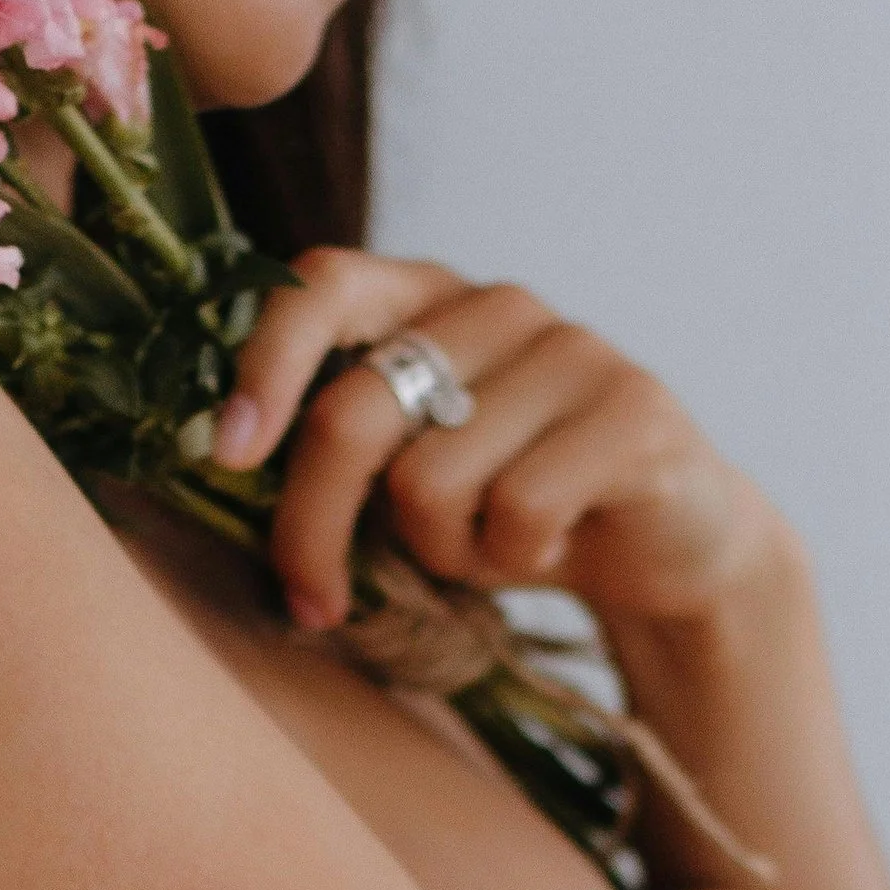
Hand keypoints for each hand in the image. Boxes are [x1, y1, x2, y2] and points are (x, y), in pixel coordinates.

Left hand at [210, 246, 797, 638]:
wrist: (667, 543)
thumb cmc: (512, 507)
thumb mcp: (412, 471)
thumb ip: (339, 447)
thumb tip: (222, 460)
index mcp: (427, 298)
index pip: (321, 285)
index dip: (263, 366)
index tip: (230, 455)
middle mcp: (495, 304)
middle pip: (353, 415)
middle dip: (313, 530)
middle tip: (313, 604)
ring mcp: (572, 349)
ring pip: (430, 484)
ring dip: (442, 552)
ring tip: (487, 547)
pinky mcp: (634, 411)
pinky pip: (518, 515)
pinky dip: (514, 563)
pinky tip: (549, 549)